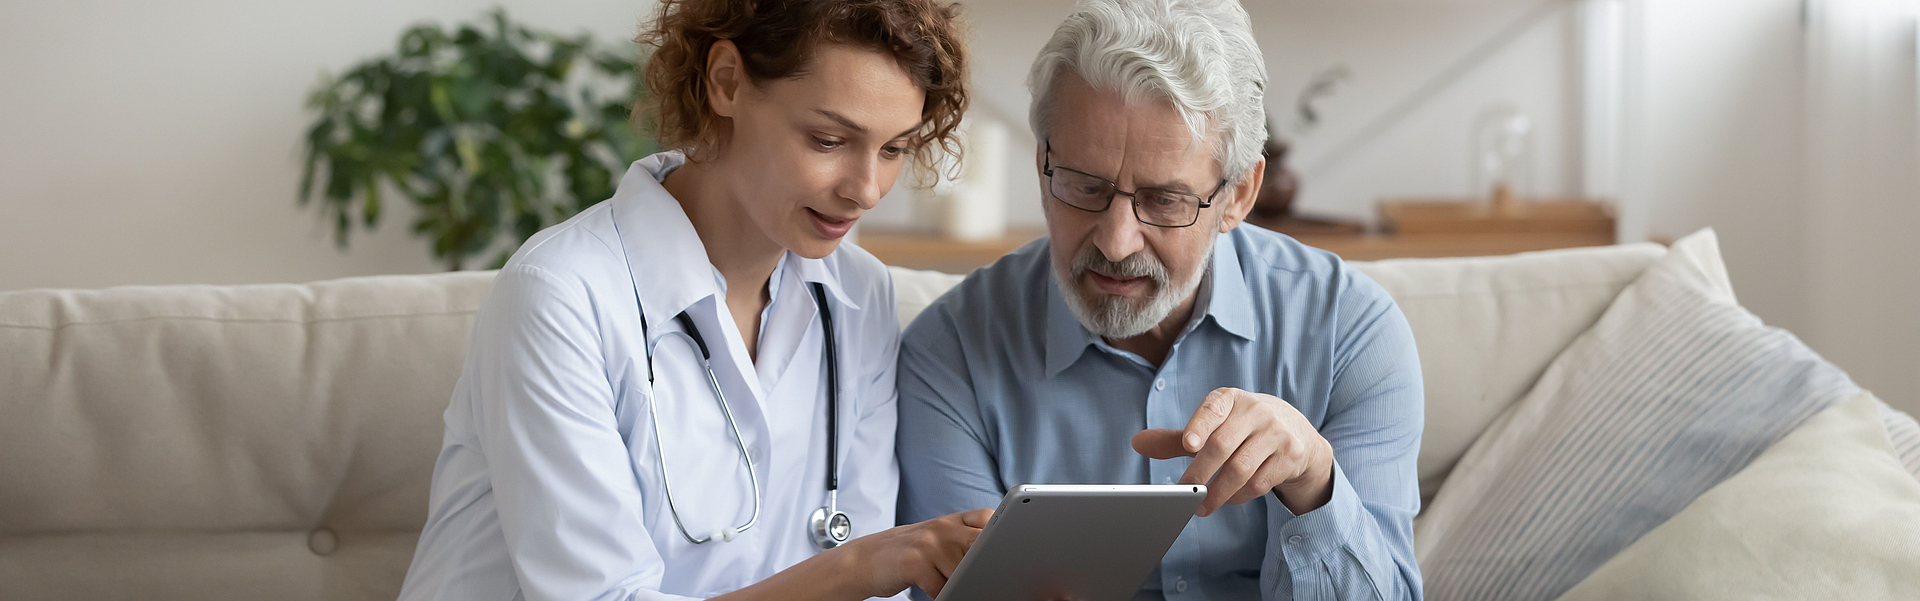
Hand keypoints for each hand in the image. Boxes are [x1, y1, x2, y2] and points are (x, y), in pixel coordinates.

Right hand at [831, 508, 992, 598]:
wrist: (867, 559)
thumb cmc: (911, 553)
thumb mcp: (939, 537)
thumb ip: (966, 537)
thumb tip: (1002, 554)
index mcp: (952, 520)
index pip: (987, 518)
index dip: (998, 534)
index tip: (1005, 550)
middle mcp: (941, 527)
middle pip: (979, 545)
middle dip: (983, 563)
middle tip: (983, 576)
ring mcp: (927, 543)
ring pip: (962, 571)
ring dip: (957, 584)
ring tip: (944, 581)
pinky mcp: (914, 563)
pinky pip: (941, 587)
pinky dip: (940, 594)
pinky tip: (930, 588)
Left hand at [1131, 387, 1333, 516]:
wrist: (1296, 431)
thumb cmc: (1242, 429)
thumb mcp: (1213, 426)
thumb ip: (1177, 438)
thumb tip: (1138, 443)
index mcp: (1230, 399)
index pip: (1212, 408)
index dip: (1199, 425)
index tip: (1188, 445)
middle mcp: (1256, 411)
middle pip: (1222, 445)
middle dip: (1199, 472)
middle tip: (1181, 492)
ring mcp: (1277, 433)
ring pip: (1241, 468)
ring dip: (1217, 492)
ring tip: (1200, 507)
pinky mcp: (1291, 456)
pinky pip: (1259, 482)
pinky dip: (1239, 496)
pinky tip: (1227, 499)